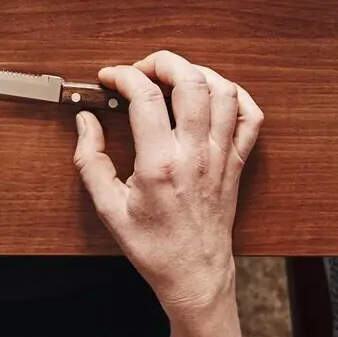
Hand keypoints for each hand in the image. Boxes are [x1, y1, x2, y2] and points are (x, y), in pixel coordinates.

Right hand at [74, 51, 261, 335]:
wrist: (194, 275)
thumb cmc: (153, 246)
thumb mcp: (108, 209)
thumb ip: (91, 161)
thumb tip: (85, 121)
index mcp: (160, 164)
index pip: (146, 97)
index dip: (124, 75)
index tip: (110, 77)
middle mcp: (196, 154)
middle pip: (191, 81)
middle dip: (163, 61)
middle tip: (143, 68)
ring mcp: (221, 156)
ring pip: (224, 92)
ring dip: (198, 73)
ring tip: (174, 78)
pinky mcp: (237, 162)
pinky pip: (251, 117)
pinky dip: (236, 96)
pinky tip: (213, 95)